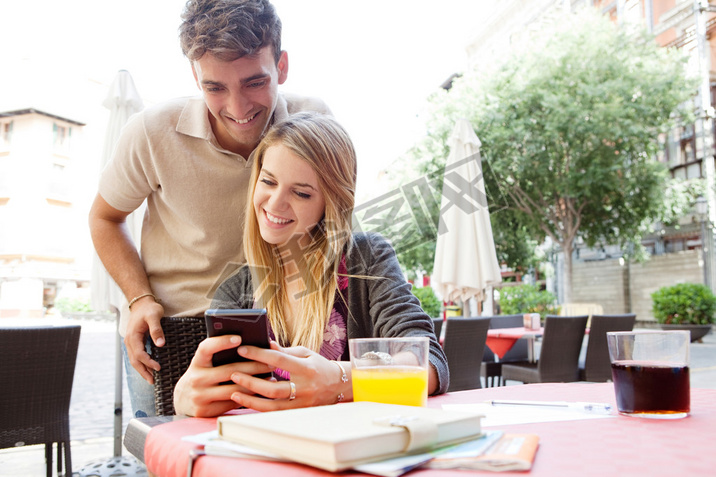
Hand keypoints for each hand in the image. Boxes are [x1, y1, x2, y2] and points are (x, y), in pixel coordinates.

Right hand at [124, 298, 164, 383]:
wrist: (141, 303)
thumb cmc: (149, 308)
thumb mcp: (154, 316)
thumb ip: (156, 329)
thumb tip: (160, 344)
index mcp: (133, 336)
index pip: (139, 354)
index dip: (148, 362)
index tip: (158, 368)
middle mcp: (130, 341)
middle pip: (135, 361)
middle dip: (143, 372)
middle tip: (152, 382)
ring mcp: (131, 342)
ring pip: (135, 360)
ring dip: (142, 369)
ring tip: (151, 379)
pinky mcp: (135, 342)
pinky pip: (137, 355)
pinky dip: (142, 363)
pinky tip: (149, 368)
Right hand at [173, 335, 274, 416]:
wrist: (183, 400)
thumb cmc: (203, 375)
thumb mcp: (205, 363)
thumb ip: (219, 355)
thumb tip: (249, 344)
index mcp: (196, 362)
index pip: (206, 348)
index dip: (221, 342)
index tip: (239, 338)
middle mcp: (196, 379)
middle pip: (229, 370)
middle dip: (254, 365)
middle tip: (272, 361)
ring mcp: (200, 396)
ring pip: (234, 388)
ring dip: (255, 382)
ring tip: (271, 375)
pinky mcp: (206, 411)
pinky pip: (232, 402)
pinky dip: (249, 396)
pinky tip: (262, 391)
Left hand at [228, 342, 351, 411]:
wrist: (339, 385)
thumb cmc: (319, 366)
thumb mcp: (305, 353)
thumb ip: (285, 351)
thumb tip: (266, 344)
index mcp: (306, 368)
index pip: (279, 360)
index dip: (259, 354)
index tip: (242, 349)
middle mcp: (304, 387)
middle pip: (273, 388)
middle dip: (251, 382)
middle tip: (233, 374)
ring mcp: (302, 403)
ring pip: (272, 406)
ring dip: (251, 401)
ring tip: (234, 393)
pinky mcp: (298, 412)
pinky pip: (275, 413)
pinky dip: (260, 408)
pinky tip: (247, 402)